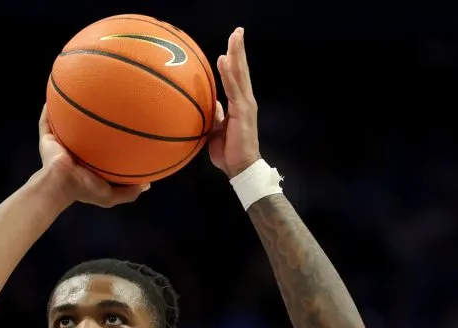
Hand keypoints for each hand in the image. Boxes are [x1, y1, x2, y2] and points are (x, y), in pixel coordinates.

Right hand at [38, 105, 148, 207]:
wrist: (59, 185)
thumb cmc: (83, 189)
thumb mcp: (110, 196)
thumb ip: (129, 192)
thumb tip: (147, 185)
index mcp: (87, 162)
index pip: (99, 146)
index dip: (110, 136)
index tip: (124, 125)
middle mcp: (74, 150)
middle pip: (83, 130)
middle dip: (91, 119)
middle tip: (105, 104)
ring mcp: (59, 143)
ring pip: (64, 123)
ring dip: (69, 110)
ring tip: (78, 91)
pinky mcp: (47, 139)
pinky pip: (46, 121)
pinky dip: (49, 110)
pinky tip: (55, 96)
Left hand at [209, 28, 261, 178]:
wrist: (240, 167)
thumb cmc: (229, 152)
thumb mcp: (217, 130)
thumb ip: (216, 115)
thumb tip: (212, 104)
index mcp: (239, 103)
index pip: (237, 77)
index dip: (235, 59)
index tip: (232, 43)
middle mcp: (245, 100)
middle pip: (242, 70)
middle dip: (239, 49)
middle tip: (238, 30)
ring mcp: (245, 104)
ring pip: (240, 74)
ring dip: (236, 54)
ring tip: (234, 36)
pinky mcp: (242, 110)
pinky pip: (233, 88)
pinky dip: (228, 72)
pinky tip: (224, 58)